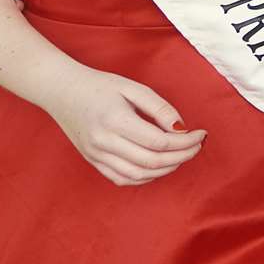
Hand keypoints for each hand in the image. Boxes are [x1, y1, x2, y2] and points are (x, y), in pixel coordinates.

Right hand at [40, 67, 206, 186]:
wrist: (62, 91)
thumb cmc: (99, 85)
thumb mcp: (133, 88)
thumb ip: (160, 108)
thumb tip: (182, 128)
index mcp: (116, 121)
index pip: (160, 142)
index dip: (186, 142)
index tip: (201, 134)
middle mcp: (104, 143)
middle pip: (152, 162)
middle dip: (182, 157)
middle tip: (197, 147)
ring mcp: (96, 155)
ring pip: (139, 175)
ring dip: (166, 169)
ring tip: (182, 156)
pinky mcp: (93, 161)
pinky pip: (122, 179)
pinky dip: (145, 177)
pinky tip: (159, 166)